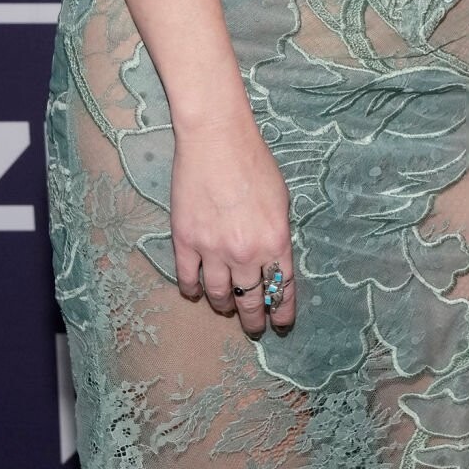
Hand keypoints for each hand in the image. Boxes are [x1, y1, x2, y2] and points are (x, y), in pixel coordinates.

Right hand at [169, 104, 296, 333]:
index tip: (281, 323)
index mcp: (275, 241)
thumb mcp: (281, 200)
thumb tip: (272, 259)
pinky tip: (196, 293)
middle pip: (250, 300)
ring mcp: (213, 250)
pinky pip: (188, 279)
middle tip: (255, 327)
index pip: (282, 288)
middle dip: (254, 318)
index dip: (281, 310)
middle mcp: (246, 253)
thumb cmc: (254, 163)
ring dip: (224, 306)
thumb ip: (276, 234)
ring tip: (226, 309)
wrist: (216, 141)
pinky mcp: (186, 242)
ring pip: (219, 295)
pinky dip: (192, 290)